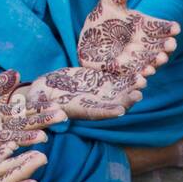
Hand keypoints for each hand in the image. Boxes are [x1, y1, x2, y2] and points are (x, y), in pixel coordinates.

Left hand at [0, 72, 64, 164]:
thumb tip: (17, 74)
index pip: (21, 113)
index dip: (39, 110)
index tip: (58, 105)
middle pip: (20, 127)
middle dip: (40, 123)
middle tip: (62, 117)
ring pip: (7, 142)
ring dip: (24, 141)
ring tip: (42, 138)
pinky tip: (11, 146)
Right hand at [26, 66, 145, 120]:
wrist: (46, 89)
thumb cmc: (39, 98)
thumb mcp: (39, 103)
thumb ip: (45, 107)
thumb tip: (55, 114)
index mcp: (81, 111)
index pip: (96, 113)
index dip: (108, 112)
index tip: (120, 111)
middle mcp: (96, 104)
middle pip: (115, 104)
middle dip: (127, 100)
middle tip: (138, 93)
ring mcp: (101, 92)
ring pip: (121, 91)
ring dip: (132, 86)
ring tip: (143, 78)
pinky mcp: (102, 80)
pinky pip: (118, 78)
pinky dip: (128, 74)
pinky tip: (139, 68)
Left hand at [77, 0, 178, 77]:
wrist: (87, 43)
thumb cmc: (102, 21)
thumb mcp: (109, 3)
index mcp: (144, 28)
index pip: (160, 28)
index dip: (169, 29)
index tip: (176, 28)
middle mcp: (144, 45)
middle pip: (159, 47)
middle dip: (165, 47)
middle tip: (171, 45)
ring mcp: (136, 61)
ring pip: (149, 63)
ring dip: (155, 63)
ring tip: (159, 60)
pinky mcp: (125, 74)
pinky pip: (134, 79)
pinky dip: (139, 80)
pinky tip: (142, 79)